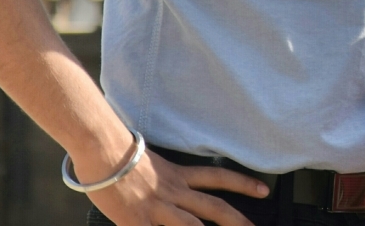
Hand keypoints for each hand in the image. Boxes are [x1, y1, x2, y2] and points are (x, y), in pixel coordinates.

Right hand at [74, 148, 269, 225]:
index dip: (242, 183)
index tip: (262, 189)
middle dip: (237, 220)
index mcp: (176, 175)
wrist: (102, 147)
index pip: (217, 177)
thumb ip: (163, 176)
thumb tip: (171, 187)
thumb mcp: (150, 161)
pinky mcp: (137, 222)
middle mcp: (172, 192)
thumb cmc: (119, 151)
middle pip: (213, 207)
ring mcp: (157, 208)